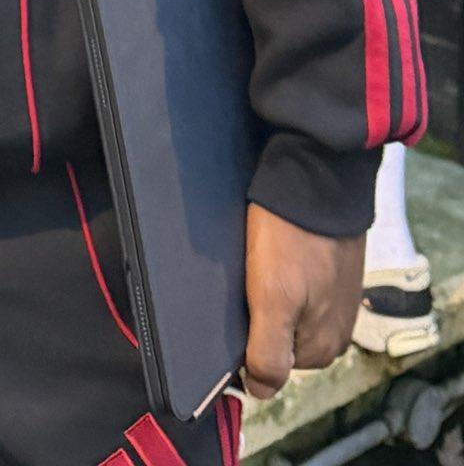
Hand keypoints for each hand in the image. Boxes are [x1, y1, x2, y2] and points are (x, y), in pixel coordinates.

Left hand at [242, 202, 364, 398]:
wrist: (317, 178)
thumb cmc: (290, 240)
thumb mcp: (273, 301)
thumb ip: (268, 353)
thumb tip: (260, 392)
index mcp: (321, 348)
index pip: (269, 363)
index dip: (244, 338)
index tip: (232, 307)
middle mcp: (334, 330)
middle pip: (278, 336)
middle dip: (256, 313)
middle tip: (242, 280)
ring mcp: (336, 298)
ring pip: (286, 308)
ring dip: (265, 290)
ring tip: (253, 262)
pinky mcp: (332, 269)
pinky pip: (297, 283)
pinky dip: (279, 271)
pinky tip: (269, 251)